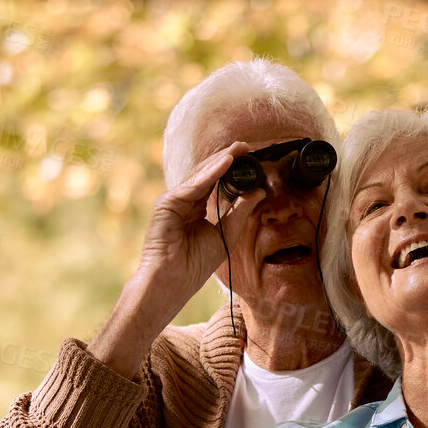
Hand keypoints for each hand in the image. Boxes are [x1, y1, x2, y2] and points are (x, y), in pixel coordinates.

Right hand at [89, 142, 264, 375]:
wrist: (172, 281)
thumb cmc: (194, 264)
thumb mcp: (226, 234)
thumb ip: (240, 212)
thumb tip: (259, 192)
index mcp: (197, 208)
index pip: (217, 183)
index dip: (235, 171)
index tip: (254, 160)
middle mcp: (185, 201)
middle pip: (209, 174)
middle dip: (229, 159)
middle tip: (249, 147)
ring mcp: (175, 200)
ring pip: (201, 175)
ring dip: (221, 160)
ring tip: (240, 149)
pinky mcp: (167, 203)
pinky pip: (194, 185)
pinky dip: (211, 173)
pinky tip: (226, 163)